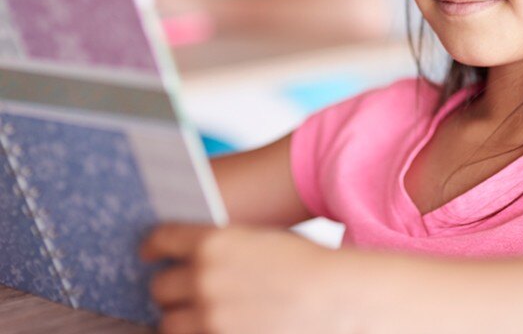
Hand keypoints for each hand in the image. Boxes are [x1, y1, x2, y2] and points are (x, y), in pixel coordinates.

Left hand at [141, 224, 353, 333]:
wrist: (331, 294)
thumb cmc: (301, 262)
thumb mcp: (256, 239)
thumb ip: (220, 246)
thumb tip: (193, 255)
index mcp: (213, 242)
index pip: (163, 239)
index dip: (153, 245)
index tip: (150, 252)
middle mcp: (204, 279)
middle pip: (160, 286)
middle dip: (168, 286)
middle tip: (177, 287)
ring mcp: (211, 317)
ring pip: (167, 323)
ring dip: (178, 317)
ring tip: (193, 314)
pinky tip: (210, 325)